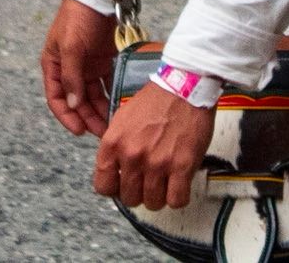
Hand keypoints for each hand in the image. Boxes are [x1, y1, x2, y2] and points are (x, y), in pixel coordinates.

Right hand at [40, 0, 115, 136]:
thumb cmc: (78, 17)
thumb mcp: (71, 46)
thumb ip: (71, 76)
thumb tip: (73, 103)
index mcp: (54, 66)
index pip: (56, 98)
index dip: (67, 116)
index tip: (79, 131)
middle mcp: (70, 69)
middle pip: (77, 100)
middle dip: (88, 117)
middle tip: (102, 133)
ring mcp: (88, 65)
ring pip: (93, 95)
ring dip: (101, 110)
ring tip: (113, 124)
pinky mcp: (105, 60)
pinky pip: (108, 83)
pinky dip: (112, 95)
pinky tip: (121, 106)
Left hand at [94, 81, 215, 210]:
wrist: (184, 86)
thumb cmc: (156, 100)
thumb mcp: (123, 119)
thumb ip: (115, 146)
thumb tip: (114, 170)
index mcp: (114, 143)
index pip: (103, 187)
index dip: (114, 189)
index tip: (123, 185)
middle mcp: (132, 155)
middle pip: (129, 198)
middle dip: (139, 193)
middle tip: (147, 182)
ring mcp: (157, 162)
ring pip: (153, 203)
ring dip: (159, 196)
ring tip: (165, 182)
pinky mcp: (182, 166)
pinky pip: (176, 200)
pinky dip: (178, 196)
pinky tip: (179, 185)